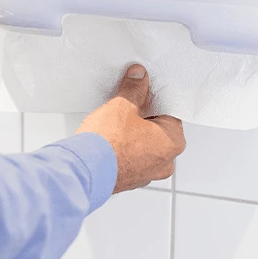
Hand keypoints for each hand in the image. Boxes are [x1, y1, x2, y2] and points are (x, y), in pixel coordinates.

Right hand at [76, 64, 185, 192]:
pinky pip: (132, 159)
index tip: (141, 92)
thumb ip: (134, 89)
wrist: (85, 172)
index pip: (169, 112)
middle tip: (125, 107)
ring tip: (114, 125)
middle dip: (143, 118)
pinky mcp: (130, 181)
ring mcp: (148, 174)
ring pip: (145, 146)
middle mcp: (165, 162)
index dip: (153, 99)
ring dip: (133, 135)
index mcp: (172, 141)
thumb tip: (138, 77)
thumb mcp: (122, 106)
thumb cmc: (108, 145)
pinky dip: (124, 150)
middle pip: (158, 130)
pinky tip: (110, 141)